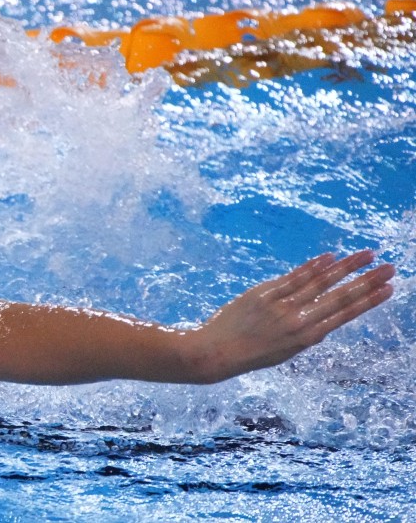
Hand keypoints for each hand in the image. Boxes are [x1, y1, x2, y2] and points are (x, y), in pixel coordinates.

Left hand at [189, 250, 394, 381]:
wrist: (216, 352)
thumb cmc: (252, 352)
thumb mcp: (286, 350)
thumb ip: (306, 331)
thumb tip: (324, 315)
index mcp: (307, 338)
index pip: (345, 315)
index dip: (369, 301)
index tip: (389, 289)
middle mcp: (298, 321)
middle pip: (340, 296)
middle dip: (368, 281)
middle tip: (391, 268)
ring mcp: (281, 306)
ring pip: (320, 282)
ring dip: (347, 266)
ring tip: (367, 254)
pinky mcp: (264, 294)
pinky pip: (294, 277)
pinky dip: (313, 266)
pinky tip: (331, 256)